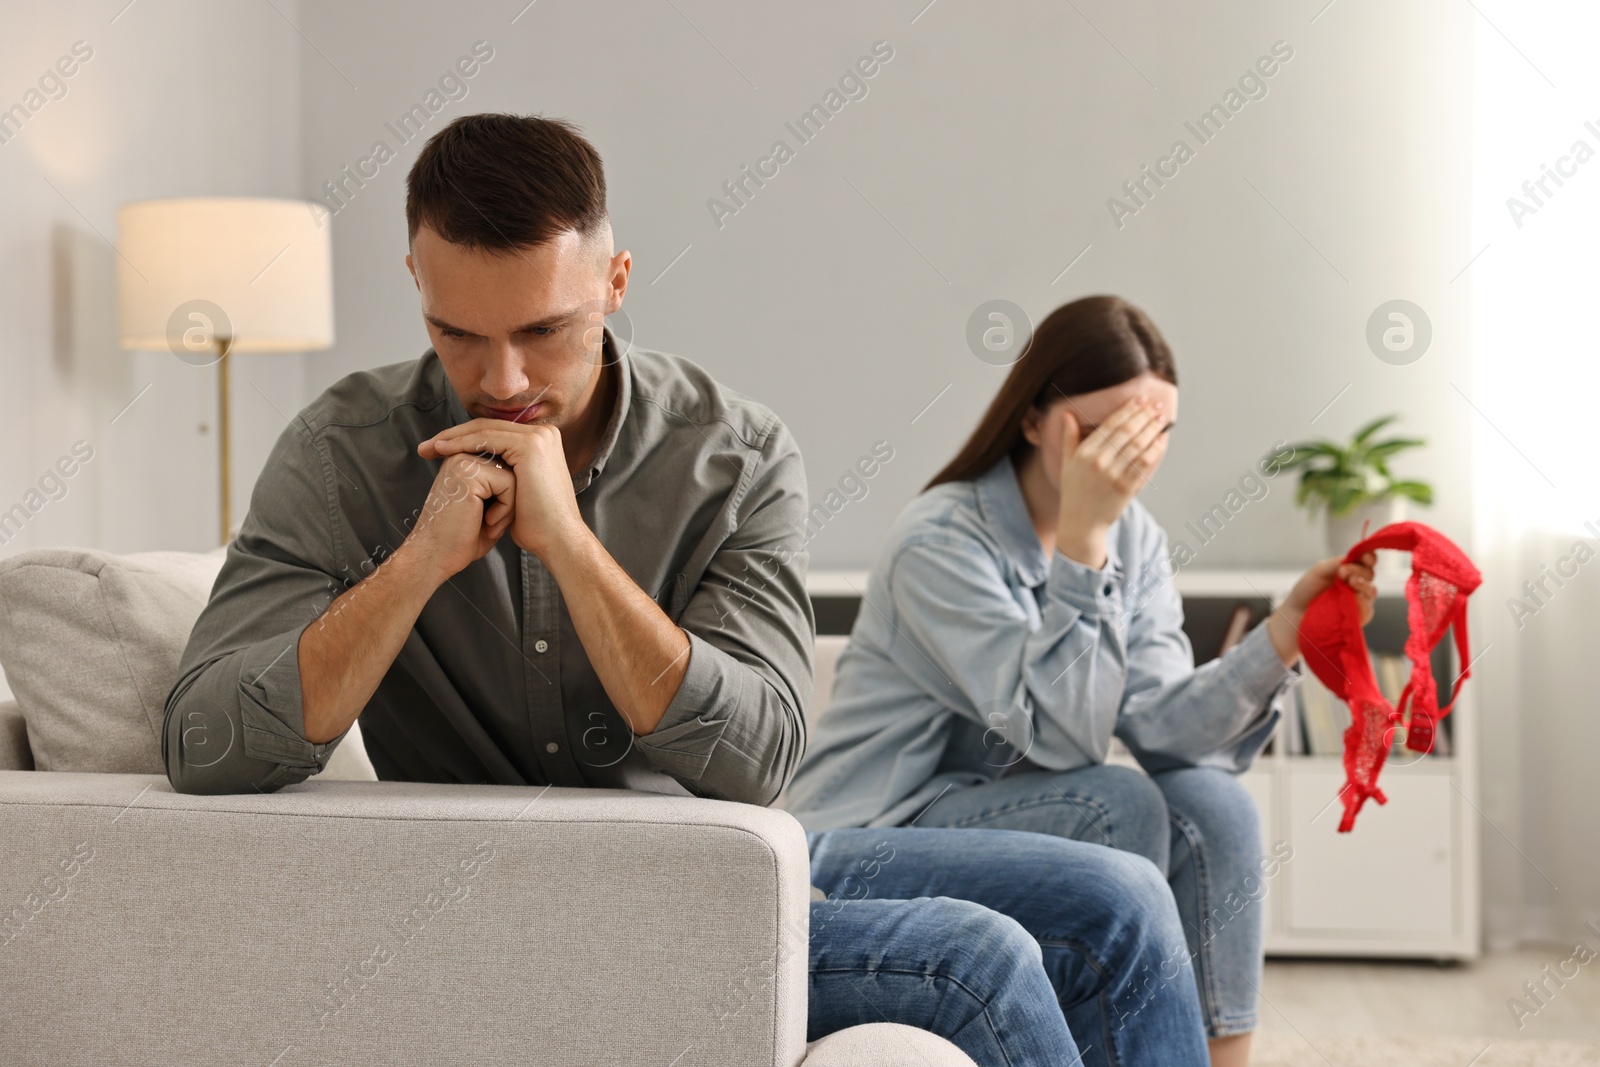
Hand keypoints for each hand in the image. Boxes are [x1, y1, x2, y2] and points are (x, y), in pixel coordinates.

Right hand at [403, 452, 516, 584]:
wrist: (436, 557)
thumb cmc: (462, 538)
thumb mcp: (488, 507)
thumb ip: (503, 488)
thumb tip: (528, 476)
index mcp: (464, 461)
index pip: (507, 467)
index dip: (508, 497)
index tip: (488, 519)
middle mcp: (462, 455)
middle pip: (512, 469)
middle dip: (510, 500)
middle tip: (490, 522)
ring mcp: (464, 461)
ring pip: (514, 475)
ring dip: (509, 506)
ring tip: (489, 523)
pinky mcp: (469, 473)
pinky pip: (509, 483)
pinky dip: (506, 509)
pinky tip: (488, 522)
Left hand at [417, 419, 584, 560]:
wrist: (557, 539)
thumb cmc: (536, 524)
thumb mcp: (517, 491)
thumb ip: (504, 474)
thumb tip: (481, 472)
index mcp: (542, 442)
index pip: (495, 432)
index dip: (464, 438)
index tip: (437, 450)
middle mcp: (543, 434)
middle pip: (488, 427)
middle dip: (453, 435)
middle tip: (426, 447)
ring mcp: (539, 437)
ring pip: (484, 429)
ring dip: (452, 438)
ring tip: (429, 449)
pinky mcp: (530, 445)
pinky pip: (487, 439)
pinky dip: (462, 443)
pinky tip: (443, 451)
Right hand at [1055, 396, 1168, 566]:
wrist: (1081, 524)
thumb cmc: (1074, 491)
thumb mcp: (1067, 463)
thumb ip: (1069, 438)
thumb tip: (1068, 415)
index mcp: (1084, 453)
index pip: (1110, 424)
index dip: (1128, 409)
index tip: (1140, 399)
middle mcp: (1098, 462)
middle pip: (1127, 431)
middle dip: (1144, 415)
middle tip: (1156, 405)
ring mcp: (1113, 476)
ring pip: (1138, 445)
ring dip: (1152, 430)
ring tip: (1161, 419)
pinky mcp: (1126, 489)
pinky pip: (1145, 465)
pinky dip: (1155, 450)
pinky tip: (1161, 441)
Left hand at [1265, 550, 1378, 664]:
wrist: (1297, 610)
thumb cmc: (1308, 589)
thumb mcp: (1320, 570)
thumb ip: (1337, 563)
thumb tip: (1352, 560)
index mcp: (1350, 569)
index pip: (1366, 561)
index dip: (1369, 557)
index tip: (1365, 557)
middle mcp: (1357, 583)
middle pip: (1370, 574)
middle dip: (1359, 570)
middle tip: (1342, 572)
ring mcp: (1359, 600)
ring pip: (1371, 590)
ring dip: (1363, 584)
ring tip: (1349, 581)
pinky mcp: (1358, 616)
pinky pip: (1367, 609)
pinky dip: (1363, 602)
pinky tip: (1355, 598)